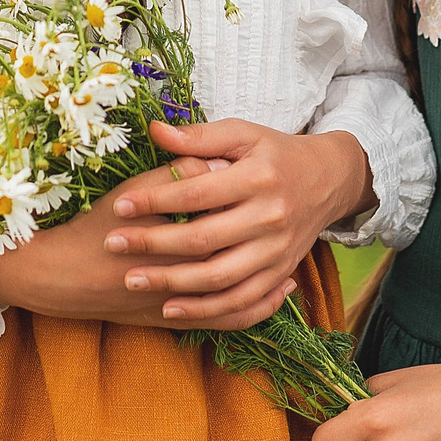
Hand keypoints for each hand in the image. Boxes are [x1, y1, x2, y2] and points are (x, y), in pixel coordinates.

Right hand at [0, 169, 293, 327]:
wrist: (60, 276)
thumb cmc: (95, 228)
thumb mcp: (135, 192)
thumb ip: (178, 172)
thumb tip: (219, 163)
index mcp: (179, 233)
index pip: (226, 213)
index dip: (249, 194)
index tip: (268, 175)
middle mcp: (186, 273)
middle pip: (240, 254)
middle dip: (263, 234)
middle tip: (289, 211)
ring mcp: (184, 302)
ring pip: (242, 291)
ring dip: (270, 276)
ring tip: (294, 260)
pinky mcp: (178, 322)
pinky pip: (229, 320)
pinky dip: (257, 309)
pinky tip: (275, 294)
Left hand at [101, 120, 372, 328]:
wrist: (327, 181)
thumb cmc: (274, 153)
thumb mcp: (243, 134)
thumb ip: (200, 136)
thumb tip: (155, 130)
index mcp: (259, 178)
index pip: (197, 193)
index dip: (155, 201)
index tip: (120, 207)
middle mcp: (271, 218)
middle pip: (203, 239)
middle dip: (153, 244)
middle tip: (113, 245)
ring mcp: (278, 251)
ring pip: (220, 278)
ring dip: (173, 283)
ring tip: (132, 280)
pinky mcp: (280, 274)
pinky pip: (242, 302)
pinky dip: (206, 310)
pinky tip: (171, 307)